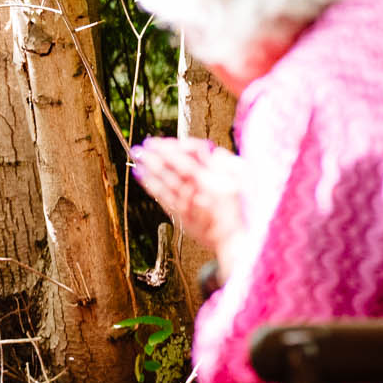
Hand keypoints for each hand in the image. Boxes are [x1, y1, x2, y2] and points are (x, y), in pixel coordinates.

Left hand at [130, 136, 245, 256]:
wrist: (238, 240)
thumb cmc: (241, 209)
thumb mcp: (244, 181)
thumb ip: (228, 163)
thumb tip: (212, 151)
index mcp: (222, 176)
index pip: (197, 153)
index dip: (178, 146)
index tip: (166, 142)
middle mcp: (207, 188)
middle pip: (179, 165)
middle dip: (160, 152)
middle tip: (146, 143)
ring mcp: (193, 203)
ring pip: (168, 179)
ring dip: (151, 165)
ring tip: (138, 155)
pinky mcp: (182, 216)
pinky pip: (164, 196)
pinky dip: (150, 183)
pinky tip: (140, 174)